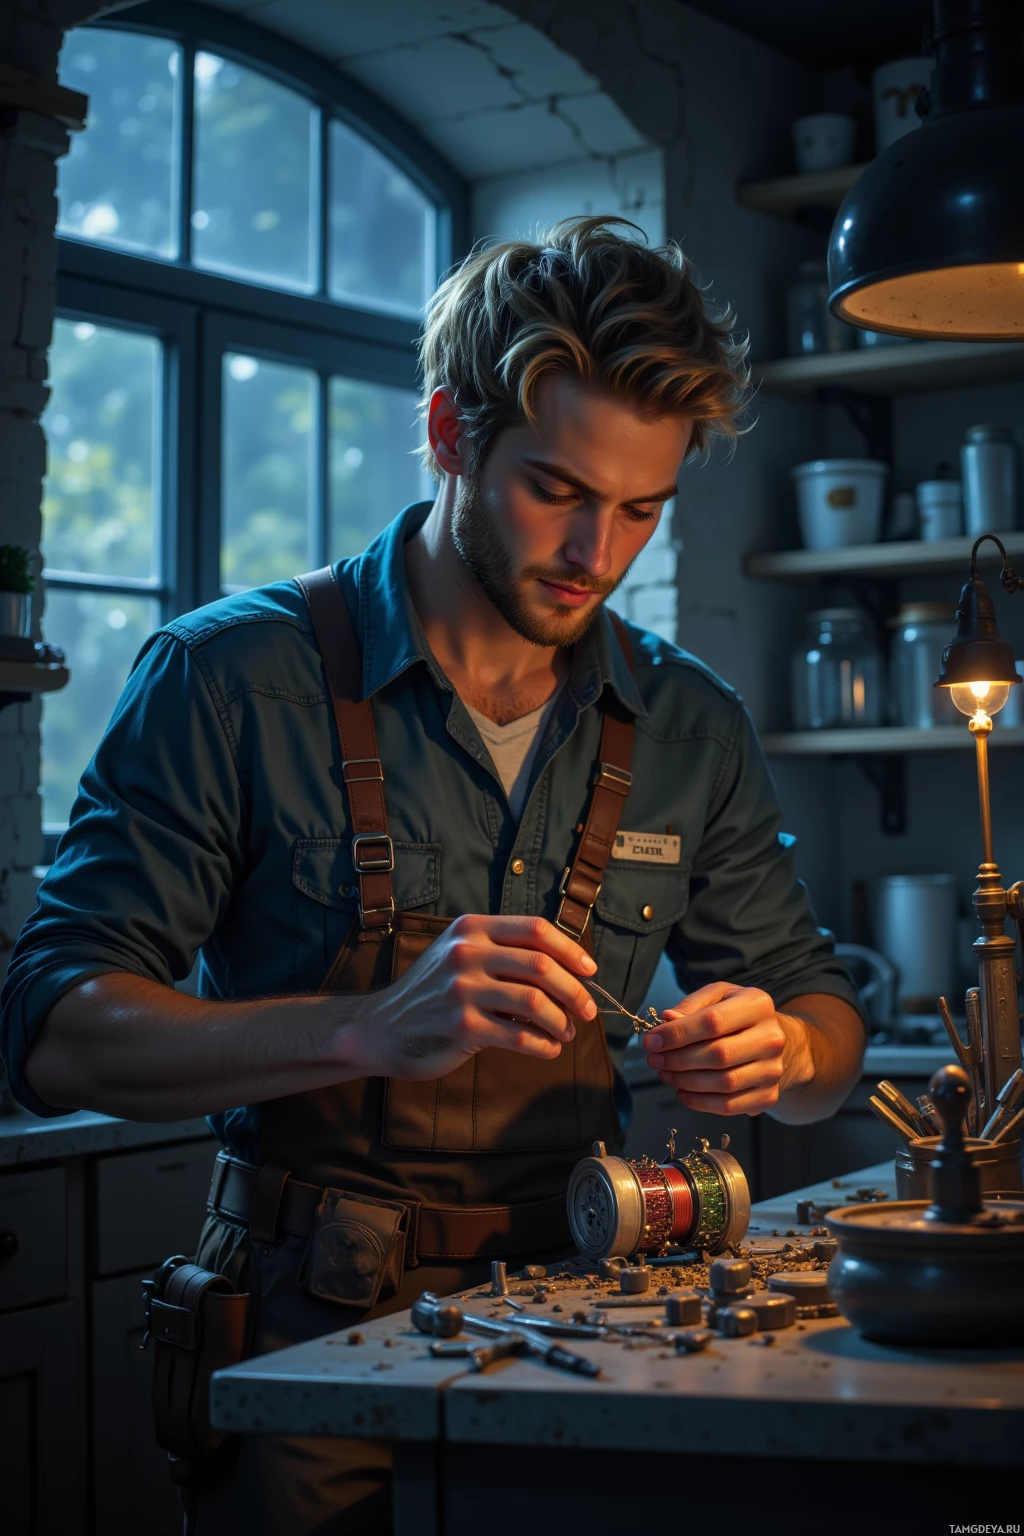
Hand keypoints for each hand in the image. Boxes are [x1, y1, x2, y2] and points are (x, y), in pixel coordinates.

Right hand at [350, 914, 598, 1080]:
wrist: (382, 1027)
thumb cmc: (432, 992)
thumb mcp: (460, 955)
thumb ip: (502, 952)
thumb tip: (566, 968)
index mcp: (472, 929)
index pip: (536, 929)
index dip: (571, 951)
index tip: (590, 971)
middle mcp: (466, 953)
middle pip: (541, 966)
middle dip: (575, 991)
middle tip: (588, 1011)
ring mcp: (462, 989)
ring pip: (535, 1002)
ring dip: (561, 1021)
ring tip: (566, 1033)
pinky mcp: (462, 1026)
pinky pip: (519, 1036)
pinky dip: (543, 1045)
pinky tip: (548, 1049)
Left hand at [642, 982, 809, 1115]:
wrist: (776, 1042)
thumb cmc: (739, 1016)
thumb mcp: (718, 997)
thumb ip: (691, 1005)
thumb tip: (667, 1019)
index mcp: (758, 1006)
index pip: (713, 1022)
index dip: (677, 1034)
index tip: (651, 1041)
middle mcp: (772, 1038)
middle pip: (718, 1055)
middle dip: (678, 1059)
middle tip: (654, 1060)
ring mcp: (773, 1070)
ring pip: (723, 1084)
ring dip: (685, 1081)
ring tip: (665, 1073)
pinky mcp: (768, 1096)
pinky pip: (729, 1106)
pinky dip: (700, 1103)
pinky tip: (682, 1092)